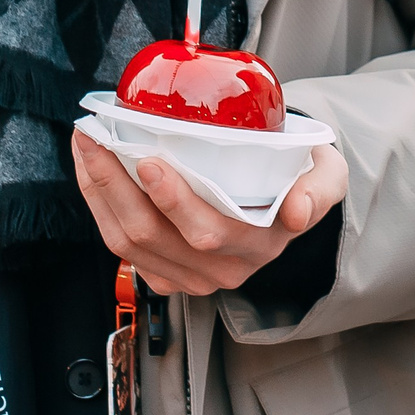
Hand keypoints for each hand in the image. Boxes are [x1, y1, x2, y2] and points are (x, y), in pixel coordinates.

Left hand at [71, 128, 346, 296]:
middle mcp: (222, 269)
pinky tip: (92, 170)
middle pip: (154, 237)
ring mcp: (190, 276)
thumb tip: (299, 213)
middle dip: (115, 186)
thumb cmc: (300, 175)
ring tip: (86, 145)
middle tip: (96, 138)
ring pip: (129, 244)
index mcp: (259, 245)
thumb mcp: (327, 175)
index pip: (208, 231)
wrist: (289, 195)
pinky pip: (123, 247)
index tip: (149, 160)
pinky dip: (100, 207)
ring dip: (99, 193)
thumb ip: (320, 189)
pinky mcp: (167, 272)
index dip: (173, 201)